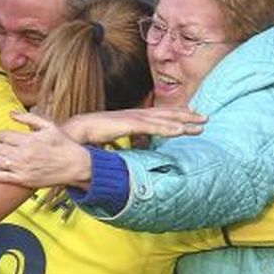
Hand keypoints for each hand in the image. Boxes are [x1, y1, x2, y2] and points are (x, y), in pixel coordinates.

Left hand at [0, 111, 92, 188]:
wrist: (75, 165)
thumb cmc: (63, 144)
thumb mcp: (49, 125)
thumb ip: (29, 117)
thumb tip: (11, 113)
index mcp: (29, 139)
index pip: (3, 135)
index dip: (1, 135)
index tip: (3, 137)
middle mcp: (24, 154)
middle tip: (0, 146)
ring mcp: (22, 168)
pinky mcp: (23, 180)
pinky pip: (1, 177)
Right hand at [60, 108, 206, 144]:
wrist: (68, 135)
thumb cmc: (84, 140)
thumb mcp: (106, 144)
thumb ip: (117, 149)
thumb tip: (123, 159)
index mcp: (127, 118)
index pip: (155, 116)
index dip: (173, 116)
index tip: (189, 117)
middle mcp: (131, 115)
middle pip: (164, 114)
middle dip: (185, 115)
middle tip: (205, 118)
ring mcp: (129, 118)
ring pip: (162, 119)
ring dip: (183, 121)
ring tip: (201, 123)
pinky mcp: (126, 124)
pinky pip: (151, 127)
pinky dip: (167, 128)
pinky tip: (181, 131)